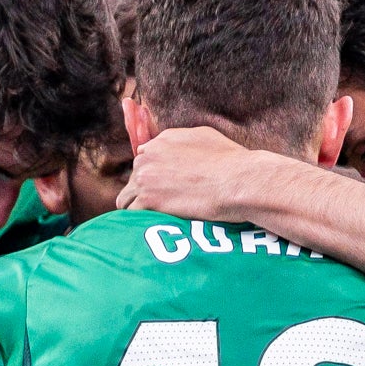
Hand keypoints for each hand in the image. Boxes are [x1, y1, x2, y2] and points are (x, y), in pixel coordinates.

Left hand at [116, 126, 275, 220]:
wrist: (238, 181)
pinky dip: (140, 222)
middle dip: (145, 191)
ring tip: (153, 221)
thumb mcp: (206, 137)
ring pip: (127, 198)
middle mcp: (149, 155)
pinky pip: (132, 214)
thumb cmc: (231, 162)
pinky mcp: (148, 200)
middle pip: (134, 178)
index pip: (144, 157)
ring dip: (138, 208)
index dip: (153, 175)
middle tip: (161, 207)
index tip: (163, 188)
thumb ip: (183, 141)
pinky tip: (153, 228)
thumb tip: (175, 148)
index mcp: (163, 140)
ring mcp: (146, 177)